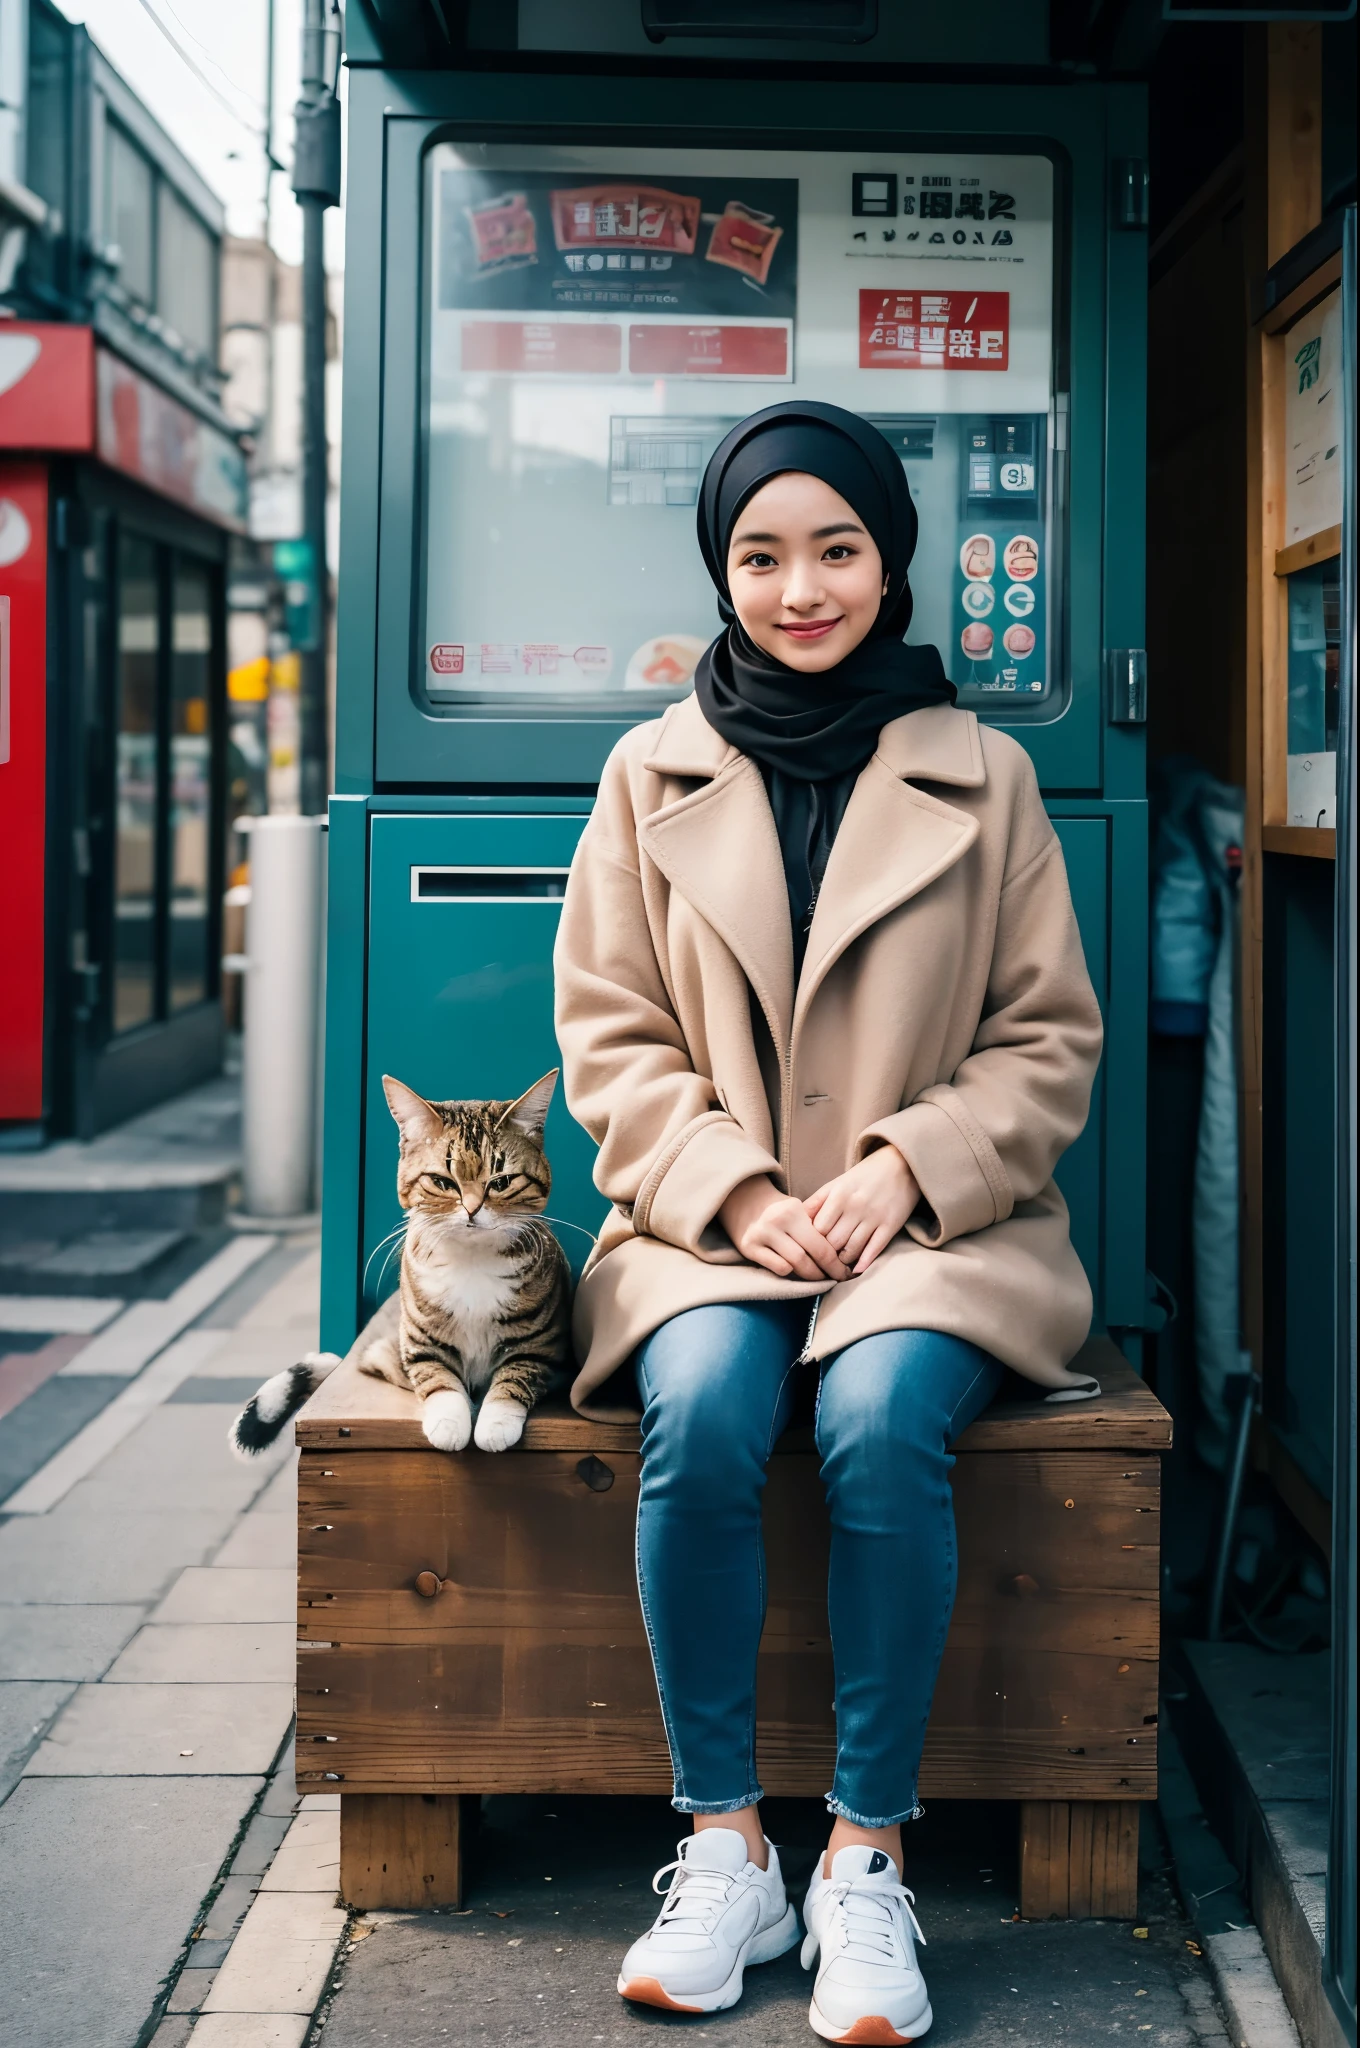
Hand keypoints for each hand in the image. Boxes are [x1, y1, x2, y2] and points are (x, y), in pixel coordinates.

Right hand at [719, 1175, 849, 1281]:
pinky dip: (790, 1272)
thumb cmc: (781, 1210)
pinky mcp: (748, 1247)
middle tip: (837, 1279)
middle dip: (827, 1272)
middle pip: (810, 1256)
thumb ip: (817, 1228)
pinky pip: (777, 1268)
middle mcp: (776, 1221)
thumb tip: (843, 1255)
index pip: (822, 1243)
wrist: (744, 1200)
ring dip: (810, 1276)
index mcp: (793, 1210)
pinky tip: (796, 1272)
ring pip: (794, 1265)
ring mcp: (761, 1235)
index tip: (847, 1272)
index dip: (837, 1262)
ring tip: (820, 1277)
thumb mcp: (800, 1209)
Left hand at [803, 1146, 917, 1275]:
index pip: (817, 1229)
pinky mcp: (891, 1225)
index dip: (811, 1242)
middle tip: (822, 1262)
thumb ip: (816, 1202)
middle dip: (826, 1255)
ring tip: (838, 1265)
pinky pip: (874, 1250)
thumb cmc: (863, 1176)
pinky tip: (856, 1269)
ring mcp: (874, 1217)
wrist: (900, 1164)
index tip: (809, 1249)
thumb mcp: (837, 1183)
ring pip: (851, 1250)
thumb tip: (795, 1221)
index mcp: (838, 1195)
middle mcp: (855, 1206)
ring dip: (843, 1261)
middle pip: (832, 1242)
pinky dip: (863, 1263)